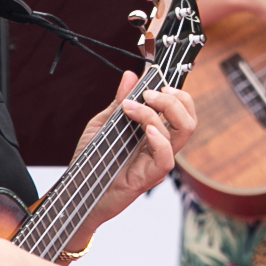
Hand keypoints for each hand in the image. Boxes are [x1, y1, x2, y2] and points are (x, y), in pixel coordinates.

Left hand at [78, 74, 196, 228]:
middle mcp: (160, 146)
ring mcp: (157, 161)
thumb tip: (130, 75)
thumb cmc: (91, 160)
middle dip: (174, 99)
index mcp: (153, 133)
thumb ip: (118, 102)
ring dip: (163, 112)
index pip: (181, 111)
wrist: (77, 190)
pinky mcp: (149, 176)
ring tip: (137, 106)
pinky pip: (167, 158)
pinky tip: (147, 130)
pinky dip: (160, 140)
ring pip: (182, 133)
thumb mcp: (102, 124)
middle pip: (188, 119)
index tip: (158, 80)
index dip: (178, 93)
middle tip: (148, 93)